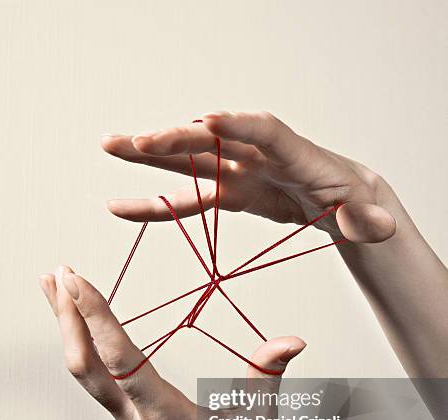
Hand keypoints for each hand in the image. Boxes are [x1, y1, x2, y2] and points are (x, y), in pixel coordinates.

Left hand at [39, 266, 305, 419]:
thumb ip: (269, 377)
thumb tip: (292, 341)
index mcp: (164, 414)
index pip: (122, 361)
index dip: (98, 320)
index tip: (78, 283)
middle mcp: (135, 415)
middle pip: (86, 364)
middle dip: (69, 317)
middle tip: (60, 273)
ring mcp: (125, 416)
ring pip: (81, 369)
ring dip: (65, 326)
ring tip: (53, 285)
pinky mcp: (125, 413)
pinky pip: (91, 375)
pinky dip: (77, 342)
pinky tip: (74, 322)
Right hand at [102, 110, 396, 242]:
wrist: (338, 199)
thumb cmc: (352, 199)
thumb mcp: (366, 212)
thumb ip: (368, 219)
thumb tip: (380, 227)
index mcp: (294, 153)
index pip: (265, 131)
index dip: (236, 125)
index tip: (206, 119)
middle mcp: (258, 155)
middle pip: (214, 140)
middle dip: (178, 139)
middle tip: (139, 140)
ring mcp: (239, 171)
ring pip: (190, 161)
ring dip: (150, 156)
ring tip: (112, 146)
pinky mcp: (230, 191)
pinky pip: (188, 197)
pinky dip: (157, 203)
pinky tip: (124, 206)